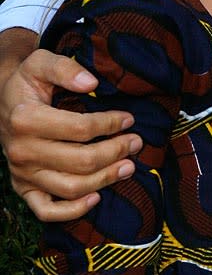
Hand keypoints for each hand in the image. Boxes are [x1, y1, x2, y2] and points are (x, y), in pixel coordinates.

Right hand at [0, 41, 141, 220]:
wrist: (2, 103)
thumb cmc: (26, 83)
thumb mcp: (40, 63)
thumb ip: (65, 68)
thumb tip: (92, 83)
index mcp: (25, 119)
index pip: (79, 129)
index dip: (110, 124)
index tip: (129, 119)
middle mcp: (21, 151)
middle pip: (80, 161)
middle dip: (115, 152)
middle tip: (136, 142)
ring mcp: (22, 174)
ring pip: (70, 188)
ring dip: (105, 179)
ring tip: (129, 166)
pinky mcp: (23, 188)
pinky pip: (47, 211)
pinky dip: (73, 210)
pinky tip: (96, 197)